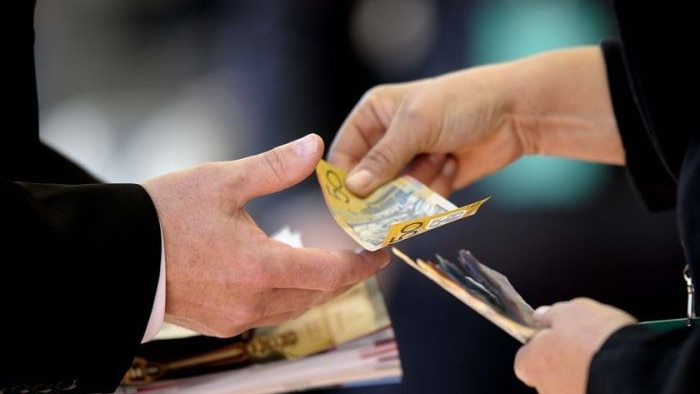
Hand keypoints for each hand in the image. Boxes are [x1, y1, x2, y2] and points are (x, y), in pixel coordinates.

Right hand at [142, 133, 389, 336]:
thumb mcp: (222, 181)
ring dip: (317, 288)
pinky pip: (269, 314)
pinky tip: (285, 277)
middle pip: (317, 295)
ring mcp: (234, 318)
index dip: (361, 265)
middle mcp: (253, 301)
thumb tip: (316, 146)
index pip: (330, 274)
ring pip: (295, 308)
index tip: (381, 254)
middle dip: (344, 277)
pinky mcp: (218, 324)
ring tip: (329, 265)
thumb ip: (275, 167)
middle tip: (362, 258)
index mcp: (260, 267)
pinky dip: (288, 297)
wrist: (112, 254)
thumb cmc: (163, 214)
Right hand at [328, 46, 621, 196]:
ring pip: (395, 196)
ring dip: (419, 183)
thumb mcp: (417, 125)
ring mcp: (409, 161)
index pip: (343, 156)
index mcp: (373, 116)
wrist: (514, 113)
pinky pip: (419, 201)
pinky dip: (436, 187)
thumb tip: (352, 189)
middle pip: (367, 183)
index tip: (350, 208)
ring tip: (441, 156)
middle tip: (402, 190)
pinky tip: (452, 163)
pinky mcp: (429, 180)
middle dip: (388, 188)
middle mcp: (386, 140)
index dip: (344, 183)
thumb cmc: (462, 103)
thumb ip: (383, 159)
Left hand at [514, 297, 635, 393]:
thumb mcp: (570, 311)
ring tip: (603, 355)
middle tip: (582, 343)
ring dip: (583, 372)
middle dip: (563, 360)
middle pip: (548, 372)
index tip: (553, 335)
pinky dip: (599, 380)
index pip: (525, 358)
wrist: (631, 370)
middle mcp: (546, 389)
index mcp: (532, 363)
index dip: (539, 346)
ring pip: (571, 383)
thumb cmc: (595, 340)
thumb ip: (551, 314)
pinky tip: (614, 367)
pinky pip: (592, 388)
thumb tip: (542, 316)